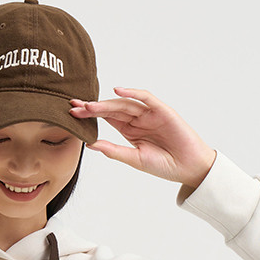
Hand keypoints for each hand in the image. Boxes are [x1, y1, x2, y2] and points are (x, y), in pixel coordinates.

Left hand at [69, 88, 216, 188]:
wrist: (188, 168)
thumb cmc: (163, 165)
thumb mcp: (134, 159)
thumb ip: (113, 151)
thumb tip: (90, 144)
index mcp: (130, 130)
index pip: (107, 119)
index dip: (90, 115)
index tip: (72, 114)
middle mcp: (138, 119)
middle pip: (112, 109)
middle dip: (93, 107)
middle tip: (74, 106)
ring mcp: (150, 114)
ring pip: (125, 103)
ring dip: (106, 103)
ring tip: (89, 105)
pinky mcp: (162, 111)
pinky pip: (146, 98)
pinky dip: (132, 93)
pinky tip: (118, 91)